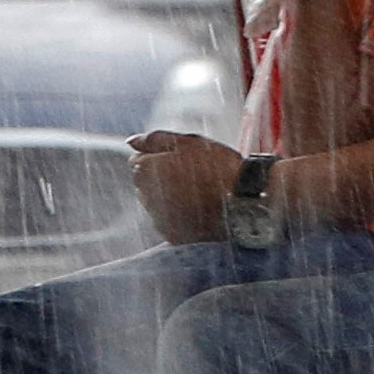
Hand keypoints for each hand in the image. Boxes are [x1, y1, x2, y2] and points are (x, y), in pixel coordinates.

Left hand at [130, 131, 241, 245]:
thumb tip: (131, 141)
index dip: (161, 157)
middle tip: (194, 175)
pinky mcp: (169, 234)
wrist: (242, 203)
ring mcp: (156, 217)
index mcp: (145, 169)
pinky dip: (179, 214)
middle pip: (146, 182)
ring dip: (170, 196)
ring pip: (156, 202)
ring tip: (199, 193)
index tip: (183, 159)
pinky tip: (199, 209)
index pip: (139, 160)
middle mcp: (144, 195)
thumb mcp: (188, 143)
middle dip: (162, 177)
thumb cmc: (217, 168)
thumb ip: (155, 139)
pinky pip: (169, 221)